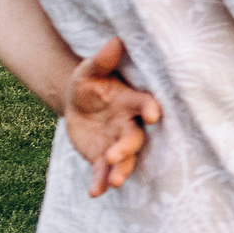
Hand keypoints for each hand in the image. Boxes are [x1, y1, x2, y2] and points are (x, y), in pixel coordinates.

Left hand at [64, 38, 161, 198]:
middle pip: (134, 137)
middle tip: (116, 155)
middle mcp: (128, 124)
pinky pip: (103, 171)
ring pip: (125, 158)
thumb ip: (102, 60)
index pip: (144, 105)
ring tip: (114, 182)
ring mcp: (117, 142)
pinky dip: (100, 182)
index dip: (150, 109)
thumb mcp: (89, 71)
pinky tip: (94, 193)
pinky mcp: (103, 157)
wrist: (78, 104)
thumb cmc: (90, 84)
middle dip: (127, 147)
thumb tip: (115, 40)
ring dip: (121, 170)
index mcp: (129, 102)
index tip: (155, 115)